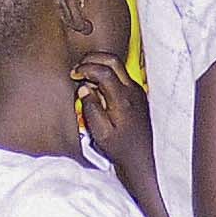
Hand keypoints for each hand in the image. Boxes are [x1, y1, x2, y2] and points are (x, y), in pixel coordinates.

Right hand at [73, 51, 158, 181]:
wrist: (141, 158)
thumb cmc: (120, 148)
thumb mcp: (100, 132)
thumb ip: (91, 108)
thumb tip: (84, 88)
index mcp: (122, 100)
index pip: (104, 71)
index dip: (86, 68)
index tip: (74, 74)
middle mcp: (132, 91)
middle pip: (112, 60)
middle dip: (91, 59)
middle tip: (78, 69)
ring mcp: (136, 91)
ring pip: (117, 65)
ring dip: (98, 65)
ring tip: (84, 76)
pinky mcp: (137, 94)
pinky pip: (120, 75)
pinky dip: (106, 73)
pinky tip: (96, 86)